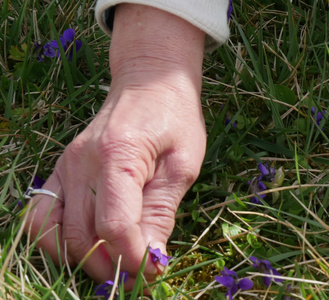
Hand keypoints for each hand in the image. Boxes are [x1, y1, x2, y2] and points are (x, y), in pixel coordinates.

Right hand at [24, 4, 205, 287]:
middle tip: (139, 274)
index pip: (115, 225)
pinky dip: (56, 240)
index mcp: (118, 156)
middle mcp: (82, 163)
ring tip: (114, 266)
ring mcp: (65, 166)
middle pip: (82, 236)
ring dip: (82, 260)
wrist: (149, 82)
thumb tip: (151, 258)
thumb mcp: (182, 164)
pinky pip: (42, 215)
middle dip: (110, 266)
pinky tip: (83, 247)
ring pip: (56, 233)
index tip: (154, 271)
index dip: (133, 258)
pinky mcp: (61, 170)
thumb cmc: (174, 119)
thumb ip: (162, 211)